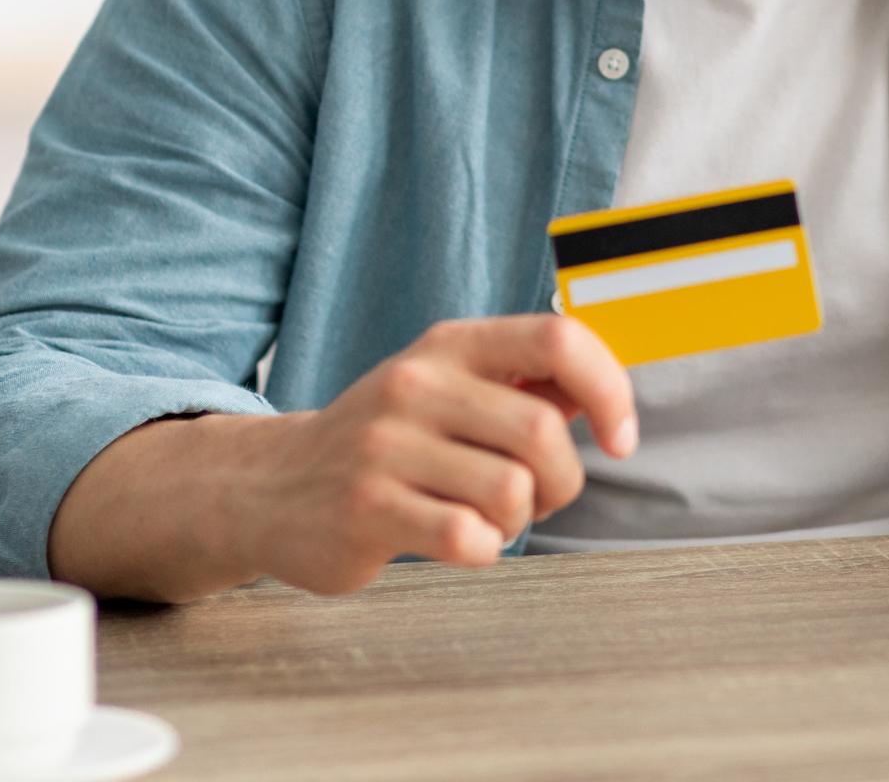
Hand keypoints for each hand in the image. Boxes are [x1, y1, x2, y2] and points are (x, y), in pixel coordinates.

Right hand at [249, 315, 637, 593]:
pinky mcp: (366, 510)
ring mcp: (386, 447)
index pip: (557, 339)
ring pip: (512, 491)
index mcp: (450, 346)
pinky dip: (482, 549)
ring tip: (486, 517)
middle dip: (563, 481)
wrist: (270, 486)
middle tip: (539, 497)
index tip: (618, 437)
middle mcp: (416, 384)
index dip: (609, 390)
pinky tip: (456, 540)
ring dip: (520, 520)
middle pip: (542, 431)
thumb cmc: (384, 441)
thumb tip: (605, 389)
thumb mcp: (446, 388)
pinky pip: (468, 539)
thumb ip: (524, 385)